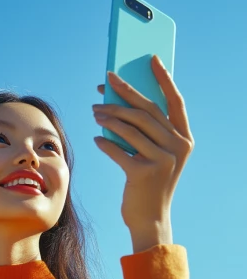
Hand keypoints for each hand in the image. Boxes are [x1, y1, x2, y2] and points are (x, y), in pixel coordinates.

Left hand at [93, 56, 193, 242]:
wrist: (150, 219)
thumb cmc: (148, 185)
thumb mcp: (154, 156)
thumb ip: (147, 133)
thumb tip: (122, 104)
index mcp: (184, 138)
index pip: (174, 101)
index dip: (163, 79)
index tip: (151, 59)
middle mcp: (178, 146)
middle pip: (146, 112)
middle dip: (123, 95)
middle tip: (104, 84)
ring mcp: (163, 160)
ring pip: (130, 129)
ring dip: (109, 117)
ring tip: (94, 112)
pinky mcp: (144, 173)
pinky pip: (119, 151)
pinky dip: (105, 143)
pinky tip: (96, 138)